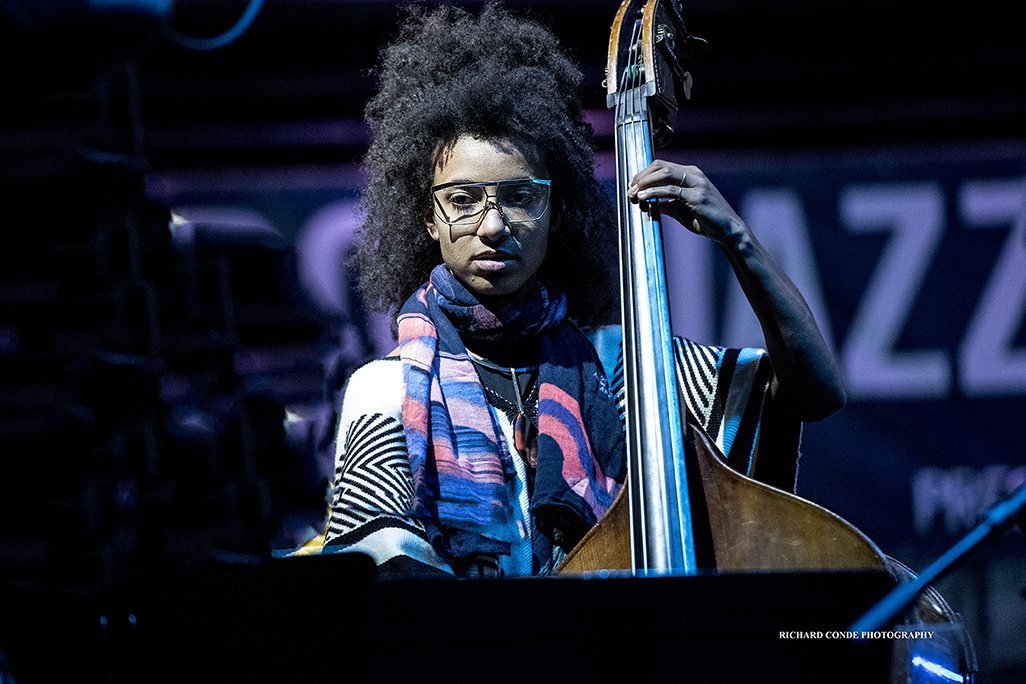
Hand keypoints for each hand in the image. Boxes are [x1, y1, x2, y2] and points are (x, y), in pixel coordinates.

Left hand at [627, 160, 746, 245]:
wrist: (727, 230)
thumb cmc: (705, 219)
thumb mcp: (681, 209)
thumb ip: (666, 204)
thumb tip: (649, 203)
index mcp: (690, 173)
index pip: (661, 165)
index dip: (643, 173)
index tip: (632, 184)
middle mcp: (694, 174)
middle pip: (660, 166)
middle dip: (641, 176)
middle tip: (629, 188)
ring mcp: (697, 183)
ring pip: (664, 174)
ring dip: (645, 183)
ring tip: (634, 193)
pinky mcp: (697, 196)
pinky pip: (671, 190)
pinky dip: (655, 192)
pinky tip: (644, 197)